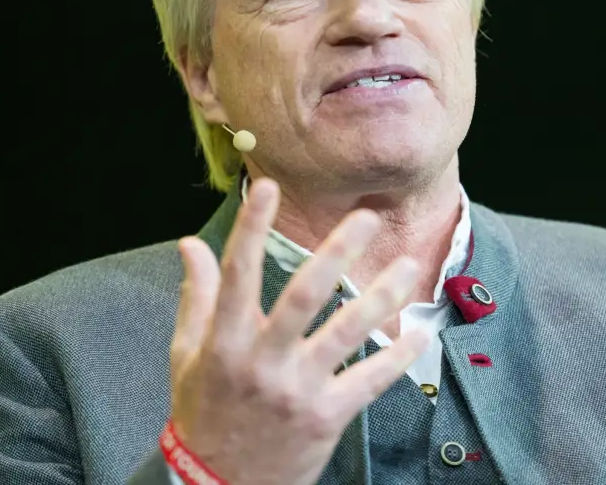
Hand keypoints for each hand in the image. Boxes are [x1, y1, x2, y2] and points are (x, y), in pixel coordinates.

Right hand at [169, 178, 428, 484]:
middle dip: (337, 253)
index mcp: (223, 342)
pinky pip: (369, 380)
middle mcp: (261, 363)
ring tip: (408, 266)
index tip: (268, 187)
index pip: (237, 274)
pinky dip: (396, 355)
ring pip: (346, 334)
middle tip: (367, 218)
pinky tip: (417, 332)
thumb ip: (196, 297)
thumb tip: (191, 245)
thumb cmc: (204, 412)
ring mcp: (296, 391)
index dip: (252, 228)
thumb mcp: (187, 356)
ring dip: (381, 297)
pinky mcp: (325, 418)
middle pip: (303, 297)